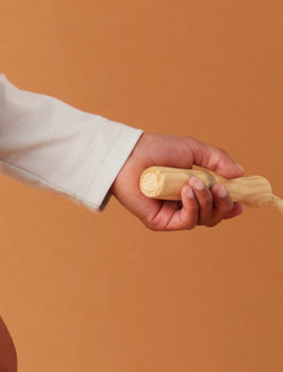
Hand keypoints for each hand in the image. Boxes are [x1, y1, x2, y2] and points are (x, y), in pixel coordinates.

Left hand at [111, 132, 245, 230]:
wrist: (129, 153)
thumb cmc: (156, 149)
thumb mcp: (193, 149)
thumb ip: (218, 160)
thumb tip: (241, 173)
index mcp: (193, 190)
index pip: (217, 206)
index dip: (231, 206)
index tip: (241, 202)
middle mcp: (183, 204)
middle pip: (214, 216)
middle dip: (223, 204)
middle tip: (222, 189)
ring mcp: (172, 214)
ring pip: (203, 219)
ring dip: (206, 201)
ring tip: (195, 181)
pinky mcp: (160, 222)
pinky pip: (186, 221)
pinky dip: (192, 206)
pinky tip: (187, 190)